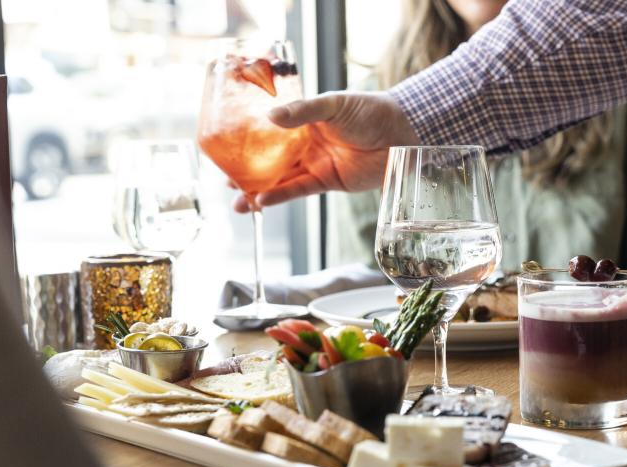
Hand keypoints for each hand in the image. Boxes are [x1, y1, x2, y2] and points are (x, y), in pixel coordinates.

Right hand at [233, 91, 419, 212]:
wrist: (403, 133)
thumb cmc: (371, 111)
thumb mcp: (334, 104)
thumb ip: (304, 112)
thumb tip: (270, 117)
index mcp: (303, 120)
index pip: (268, 131)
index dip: (246, 140)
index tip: (223, 149)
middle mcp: (305, 142)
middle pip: (269, 159)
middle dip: (246, 171)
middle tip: (224, 181)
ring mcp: (315, 162)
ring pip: (280, 179)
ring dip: (259, 191)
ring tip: (236, 203)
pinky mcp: (328, 181)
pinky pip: (299, 190)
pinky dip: (281, 196)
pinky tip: (262, 202)